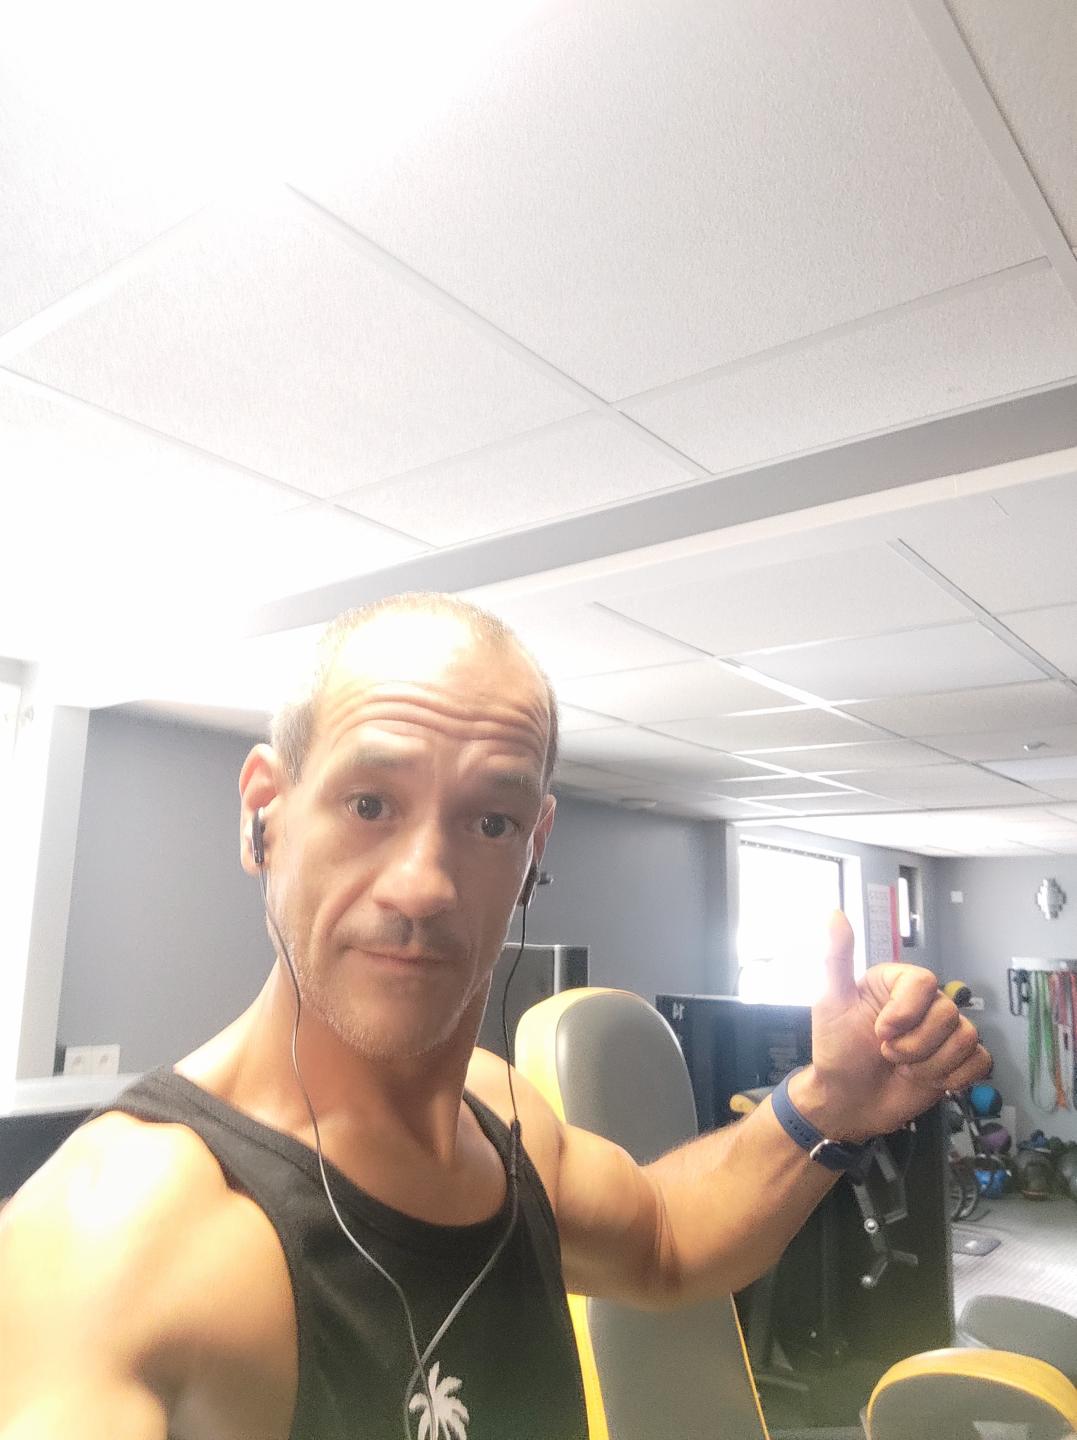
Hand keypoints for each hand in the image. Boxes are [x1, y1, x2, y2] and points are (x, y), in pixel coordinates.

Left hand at [789, 910, 990, 1140]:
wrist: (848, 1101)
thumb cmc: (837, 1050)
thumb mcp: (831, 1003)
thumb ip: (837, 959)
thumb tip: (835, 913)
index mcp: (897, 984)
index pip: (925, 982)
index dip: (907, 1012)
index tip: (881, 1032)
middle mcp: (925, 1004)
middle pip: (948, 1013)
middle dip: (915, 1045)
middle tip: (888, 1055)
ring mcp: (943, 1033)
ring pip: (965, 1039)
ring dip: (930, 1065)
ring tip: (904, 1069)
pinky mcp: (958, 1061)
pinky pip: (979, 1062)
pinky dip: (953, 1078)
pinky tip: (927, 1081)